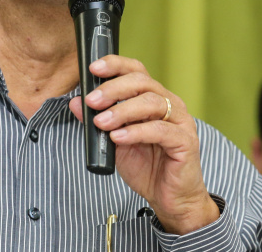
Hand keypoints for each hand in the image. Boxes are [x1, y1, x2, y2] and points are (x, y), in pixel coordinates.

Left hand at [68, 56, 218, 234]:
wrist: (169, 197)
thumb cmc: (145, 165)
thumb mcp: (113, 140)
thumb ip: (97, 120)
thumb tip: (76, 102)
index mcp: (154, 98)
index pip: (136, 71)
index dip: (116, 65)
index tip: (93, 69)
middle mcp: (170, 104)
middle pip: (143, 82)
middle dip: (113, 88)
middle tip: (92, 100)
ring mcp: (180, 121)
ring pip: (152, 103)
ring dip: (121, 110)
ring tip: (101, 123)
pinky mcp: (185, 142)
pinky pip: (160, 130)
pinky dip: (136, 132)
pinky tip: (118, 137)